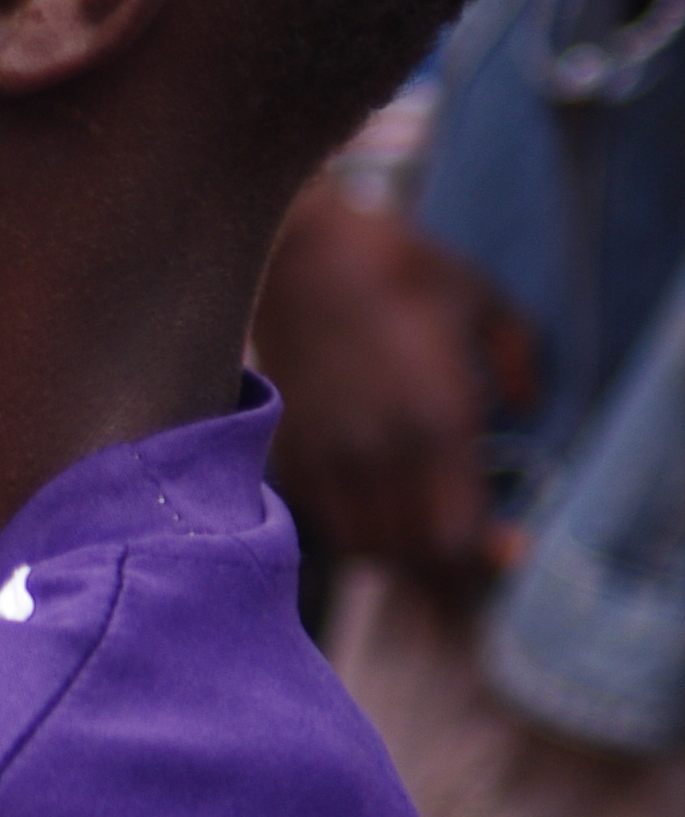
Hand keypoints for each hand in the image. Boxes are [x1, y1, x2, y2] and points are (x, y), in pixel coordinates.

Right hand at [255, 179, 536, 592]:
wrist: (299, 254)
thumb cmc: (398, 270)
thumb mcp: (483, 300)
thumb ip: (517, 359)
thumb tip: (527, 406)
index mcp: (438, 421)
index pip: (456, 534)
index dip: (482, 557)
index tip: (505, 548)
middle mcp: (380, 452)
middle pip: (410, 553)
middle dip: (442, 563)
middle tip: (465, 547)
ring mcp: (329, 455)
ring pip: (363, 544)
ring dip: (395, 549)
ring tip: (418, 529)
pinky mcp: (290, 449)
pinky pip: (324, 517)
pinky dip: (352, 524)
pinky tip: (373, 502)